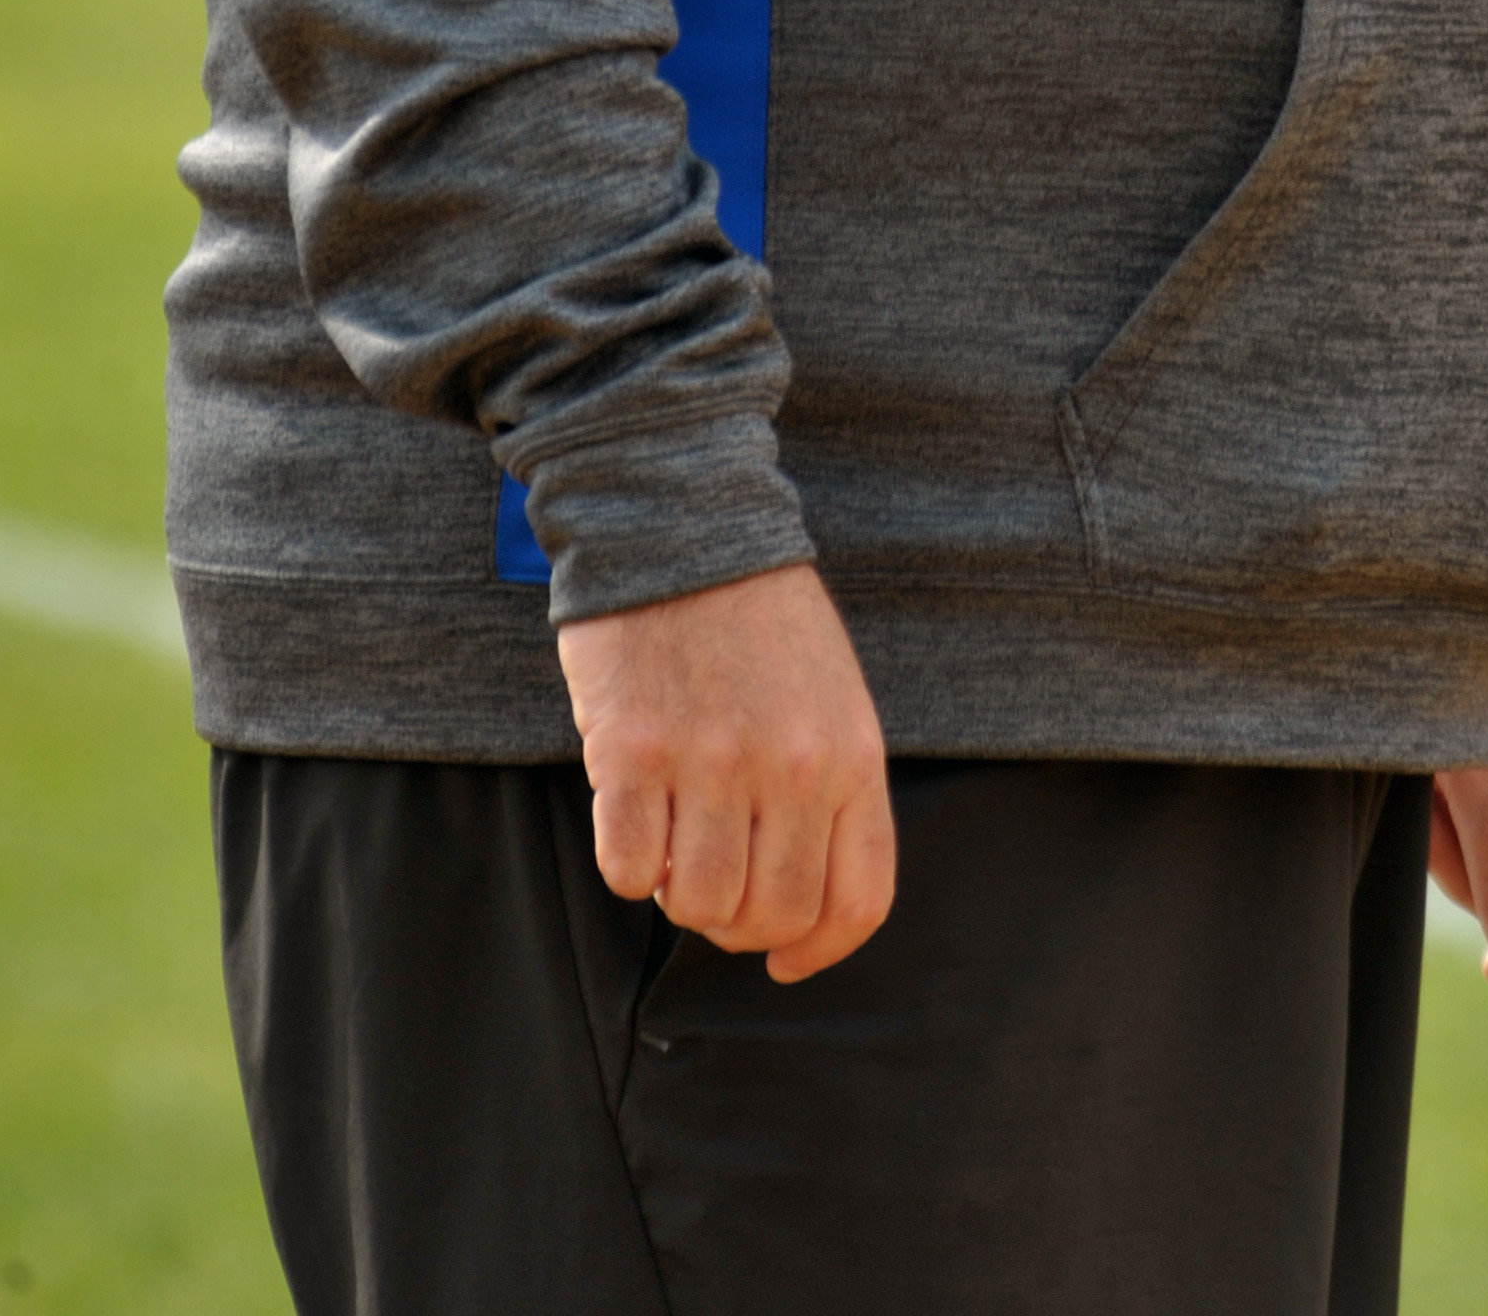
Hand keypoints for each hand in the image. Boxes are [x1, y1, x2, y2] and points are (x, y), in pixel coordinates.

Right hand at [557, 560, 895, 981]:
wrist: (680, 526)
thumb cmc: (758, 619)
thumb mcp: (832, 696)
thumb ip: (831, 791)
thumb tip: (805, 909)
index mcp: (852, 754)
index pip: (858, 899)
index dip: (820, 952)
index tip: (787, 962)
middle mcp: (791, 767)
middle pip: (773, 916)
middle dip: (740, 924)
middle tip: (715, 886)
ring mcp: (713, 761)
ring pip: (699, 906)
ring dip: (681, 893)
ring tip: (676, 839)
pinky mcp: (636, 753)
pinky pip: (629, 871)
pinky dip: (629, 864)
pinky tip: (635, 813)